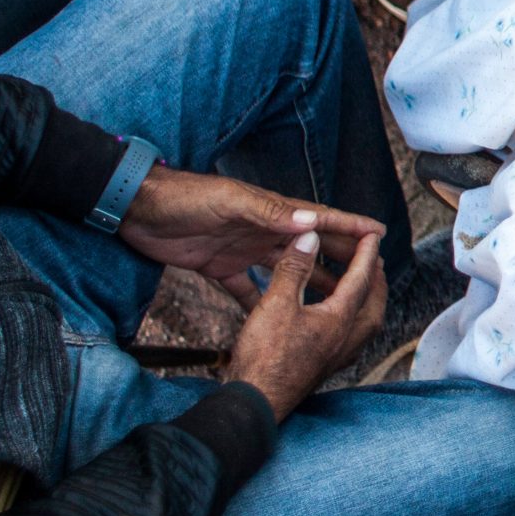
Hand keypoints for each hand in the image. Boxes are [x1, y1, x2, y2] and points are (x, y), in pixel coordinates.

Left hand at [118, 165, 387, 309]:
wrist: (136, 209)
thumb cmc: (183, 198)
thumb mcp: (229, 202)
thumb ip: (268, 212)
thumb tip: (312, 221)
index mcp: (269, 211)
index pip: (318, 219)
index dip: (349, 225)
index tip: (379, 234)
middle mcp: (261, 230)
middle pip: (310, 245)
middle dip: (340, 256)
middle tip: (370, 271)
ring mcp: (241, 249)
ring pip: (286, 269)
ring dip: (309, 282)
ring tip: (334, 300)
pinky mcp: (218, 267)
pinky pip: (246, 289)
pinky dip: (262, 302)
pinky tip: (276, 317)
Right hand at [221, 230, 386, 419]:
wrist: (256, 401)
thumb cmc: (265, 356)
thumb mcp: (276, 303)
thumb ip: (295, 268)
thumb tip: (309, 238)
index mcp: (341, 319)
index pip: (362, 278)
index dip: (366, 253)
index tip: (373, 235)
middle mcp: (348, 338)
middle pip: (374, 303)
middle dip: (375, 279)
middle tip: (373, 261)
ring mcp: (339, 355)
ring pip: (365, 321)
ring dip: (365, 299)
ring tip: (356, 284)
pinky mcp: (327, 366)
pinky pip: (350, 335)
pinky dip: (350, 317)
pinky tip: (334, 315)